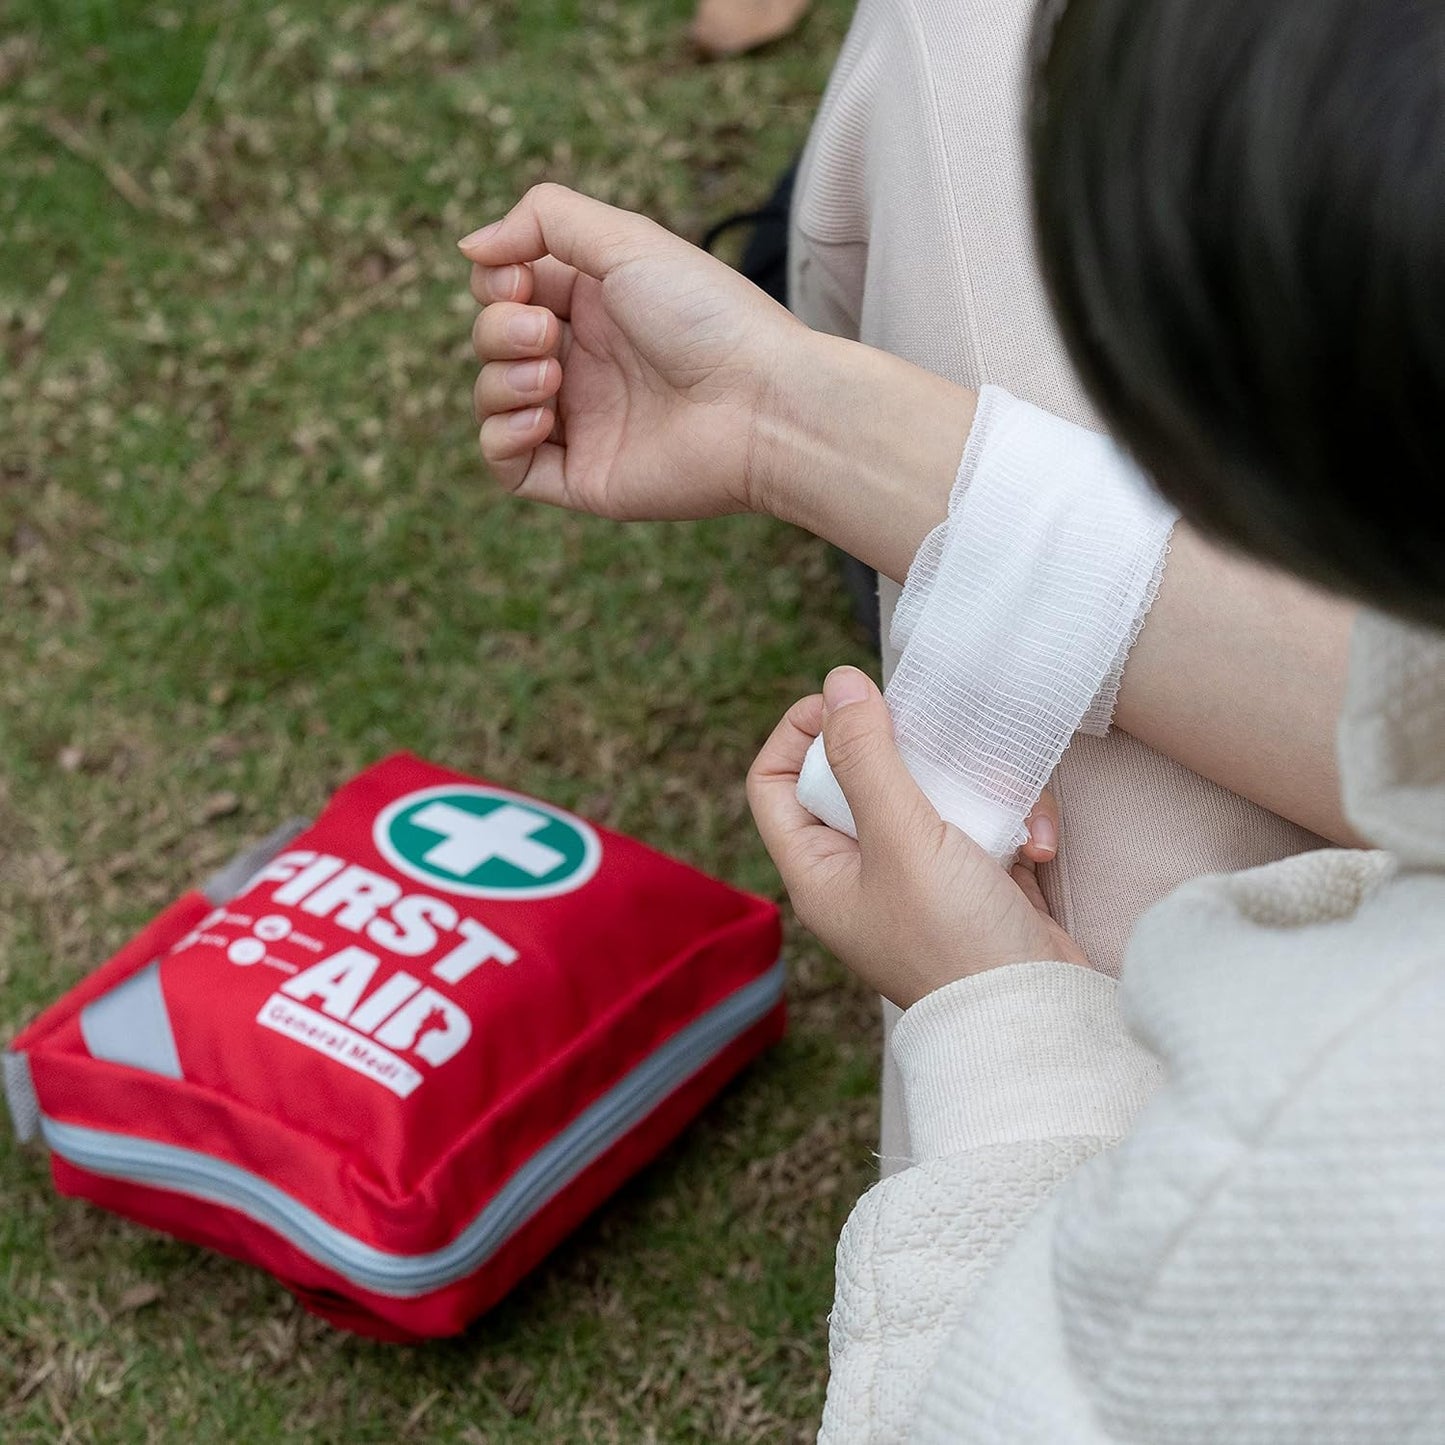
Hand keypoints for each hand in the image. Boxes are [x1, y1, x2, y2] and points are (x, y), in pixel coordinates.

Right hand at [458, 184, 807, 520]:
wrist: (761, 405)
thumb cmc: (707, 317)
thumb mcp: (626, 239)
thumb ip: (543, 219)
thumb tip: (469, 246)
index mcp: (596, 305)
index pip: (508, 288)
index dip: (496, 280)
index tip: (520, 280)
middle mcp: (586, 362)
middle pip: (492, 341)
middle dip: (499, 330)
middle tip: (549, 335)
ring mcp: (582, 423)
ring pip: (492, 400)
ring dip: (499, 380)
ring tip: (551, 375)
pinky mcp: (582, 478)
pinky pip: (507, 466)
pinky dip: (501, 438)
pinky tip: (539, 419)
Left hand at [747, 667, 1087, 1008]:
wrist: (1037, 1017)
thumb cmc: (955, 938)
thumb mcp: (901, 838)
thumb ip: (866, 757)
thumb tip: (836, 683)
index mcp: (817, 871)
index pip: (774, 782)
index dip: (799, 731)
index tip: (848, 700)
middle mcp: (858, 874)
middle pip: (857, 776)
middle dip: (906, 750)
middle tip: (937, 736)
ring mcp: (918, 878)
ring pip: (931, 791)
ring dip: (978, 786)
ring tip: (1007, 806)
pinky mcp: (974, 879)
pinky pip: (983, 820)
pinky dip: (1014, 821)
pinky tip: (1038, 848)